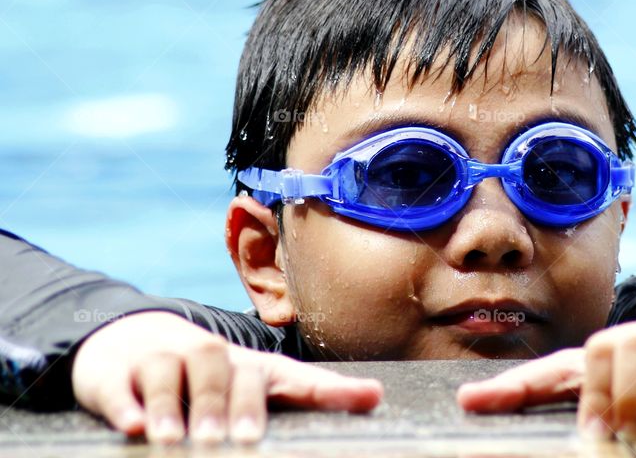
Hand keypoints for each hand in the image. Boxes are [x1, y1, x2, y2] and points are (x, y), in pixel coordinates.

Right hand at [71, 311, 382, 444]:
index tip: (365, 398)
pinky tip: (135, 427)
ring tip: (178, 440)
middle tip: (238, 440)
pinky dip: (126, 407)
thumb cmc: (208, 374)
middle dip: (230, 403)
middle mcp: (206, 356)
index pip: (289, 373)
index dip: (323, 388)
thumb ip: (309, 390)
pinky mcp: (115, 375)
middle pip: (220, 367)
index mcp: (246, 363)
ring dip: (175, 407)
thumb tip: (375, 396)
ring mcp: (158, 361)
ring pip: (169, 373)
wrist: (129, 338)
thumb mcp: (255, 380)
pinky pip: (119, 389)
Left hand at [456, 310, 635, 441]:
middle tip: (631, 434)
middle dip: (629, 393)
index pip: (585, 357)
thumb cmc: (635, 370)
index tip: (592, 435)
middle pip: (631, 343)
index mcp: (609, 345)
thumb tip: (465, 399)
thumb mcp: (585, 378)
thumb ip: (531, 388)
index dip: (587, 394)